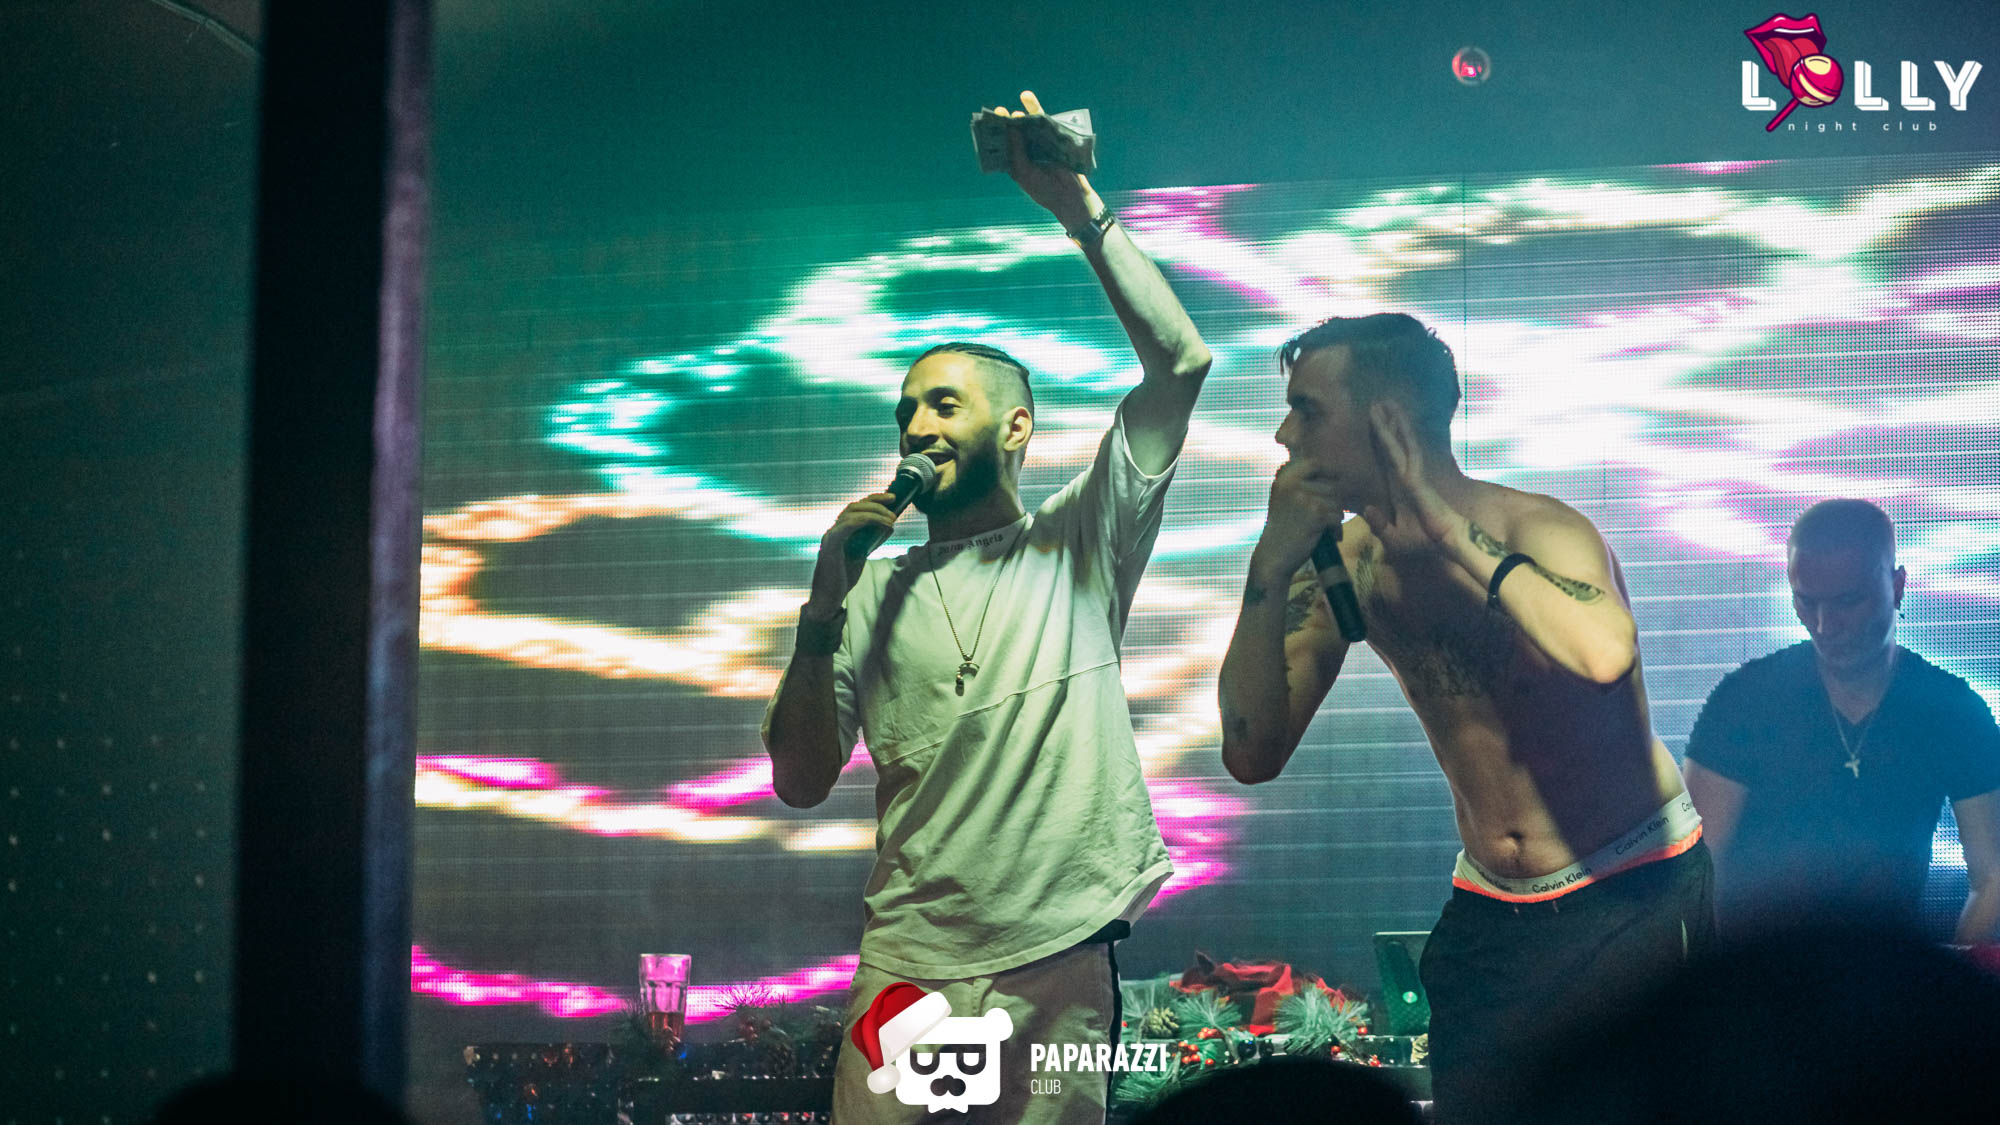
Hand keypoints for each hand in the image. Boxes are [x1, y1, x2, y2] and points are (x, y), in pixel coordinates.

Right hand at [807, 492, 899, 613]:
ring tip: (891, 518)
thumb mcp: (862, 554)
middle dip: (876, 501)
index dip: (873, 499)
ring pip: (852, 512)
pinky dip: (866, 521)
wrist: (828, 597)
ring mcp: (830, 536)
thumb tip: (890, 526)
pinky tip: (881, 524)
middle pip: (854, 506)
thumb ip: (873, 540)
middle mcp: (834, 530)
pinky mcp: (831, 544)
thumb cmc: (843, 577)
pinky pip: (848, 525)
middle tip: (894, 504)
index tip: (891, 497)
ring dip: (875, 512)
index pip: (856, 508)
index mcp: (840, 531)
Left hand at [991, 90, 1099, 228]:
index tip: (988, 123)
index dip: (996, 133)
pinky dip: (1037, 112)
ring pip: (1029, 125)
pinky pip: (1045, 124)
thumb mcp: (1023, 171)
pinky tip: (1029, 101)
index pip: (1003, 144)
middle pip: (1015, 132)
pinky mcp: (1054, 140)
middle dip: (1007, 121)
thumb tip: (1011, 128)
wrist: (1069, 196)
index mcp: (1015, 161)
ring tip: (1019, 99)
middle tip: (999, 111)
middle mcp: (1026, 150)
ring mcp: (1040, 144)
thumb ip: (1016, 150)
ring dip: (1024, 112)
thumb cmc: (1042, 188)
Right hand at [1249, 457, 1342, 586]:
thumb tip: (1331, 472)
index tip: (1333, 482)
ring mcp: (1304, 499)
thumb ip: (1299, 484)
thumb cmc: (1282, 529)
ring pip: (1336, 502)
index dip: (1327, 472)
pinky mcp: (1315, 514)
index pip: (1313, 463)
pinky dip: (1336, 529)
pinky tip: (1329, 536)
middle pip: (1330, 485)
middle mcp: (1292, 485)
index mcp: (1284, 479)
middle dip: (1334, 503)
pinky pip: (1337, 516)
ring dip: (1336, 517)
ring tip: (1326, 529)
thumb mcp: (1283, 499)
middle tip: (1327, 519)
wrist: (1273, 556)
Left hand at [1362, 401, 1463, 556]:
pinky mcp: (1417, 477)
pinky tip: (1394, 422)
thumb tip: (1366, 509)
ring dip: (1391, 423)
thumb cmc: (1423, 543)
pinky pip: (1406, 453)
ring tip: (1383, 402)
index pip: (1385, 461)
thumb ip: (1379, 524)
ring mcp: (1412, 474)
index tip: (1373, 426)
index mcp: (1399, 489)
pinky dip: (1399, 437)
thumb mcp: (1393, 537)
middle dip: (1385, 425)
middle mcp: (1405, 477)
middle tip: (1376, 402)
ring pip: (1399, 443)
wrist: (1443, 545)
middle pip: (1391, 446)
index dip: (1379, 444)